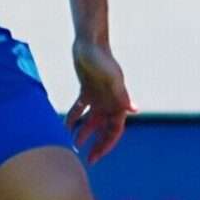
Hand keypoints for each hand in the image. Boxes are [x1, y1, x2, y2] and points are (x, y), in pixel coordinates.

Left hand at [66, 34, 134, 162]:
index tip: (96, 156)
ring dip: (85, 132)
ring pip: (92, 121)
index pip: (115, 129)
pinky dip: (74, 118)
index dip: (107, 144)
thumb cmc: (101, 58)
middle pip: (105, 129)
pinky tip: (64, 127)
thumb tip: (134, 110)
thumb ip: (121, 93)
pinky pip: (80, 109)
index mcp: (118, 101)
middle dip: (98, 144)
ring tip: (73, 144)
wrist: (89, 42)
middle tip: (88, 158)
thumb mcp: (110, 77)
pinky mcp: (86, 90)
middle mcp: (110, 101)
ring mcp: (98, 96)